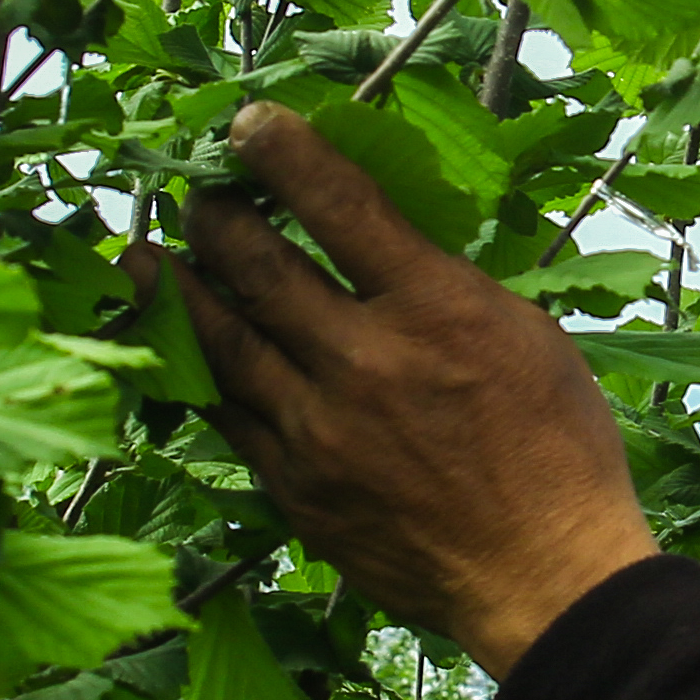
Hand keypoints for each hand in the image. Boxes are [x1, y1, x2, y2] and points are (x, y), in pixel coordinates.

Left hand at [127, 104, 660, 677]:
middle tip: (197, 194)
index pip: (340, 206)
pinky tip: (178, 348)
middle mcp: (366, 363)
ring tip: (142, 255)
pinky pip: (230, 418)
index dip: (284, 153)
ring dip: (177, 290)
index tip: (248, 122)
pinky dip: (200, 374)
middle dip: (217, 217)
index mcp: (436, 312)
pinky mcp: (297, 489)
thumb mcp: (527, 335)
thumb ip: (443, 285)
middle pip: (261, 267)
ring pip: (225, 342)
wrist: (543, 577)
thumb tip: (378, 239)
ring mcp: (320, 432)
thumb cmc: (556, 450)